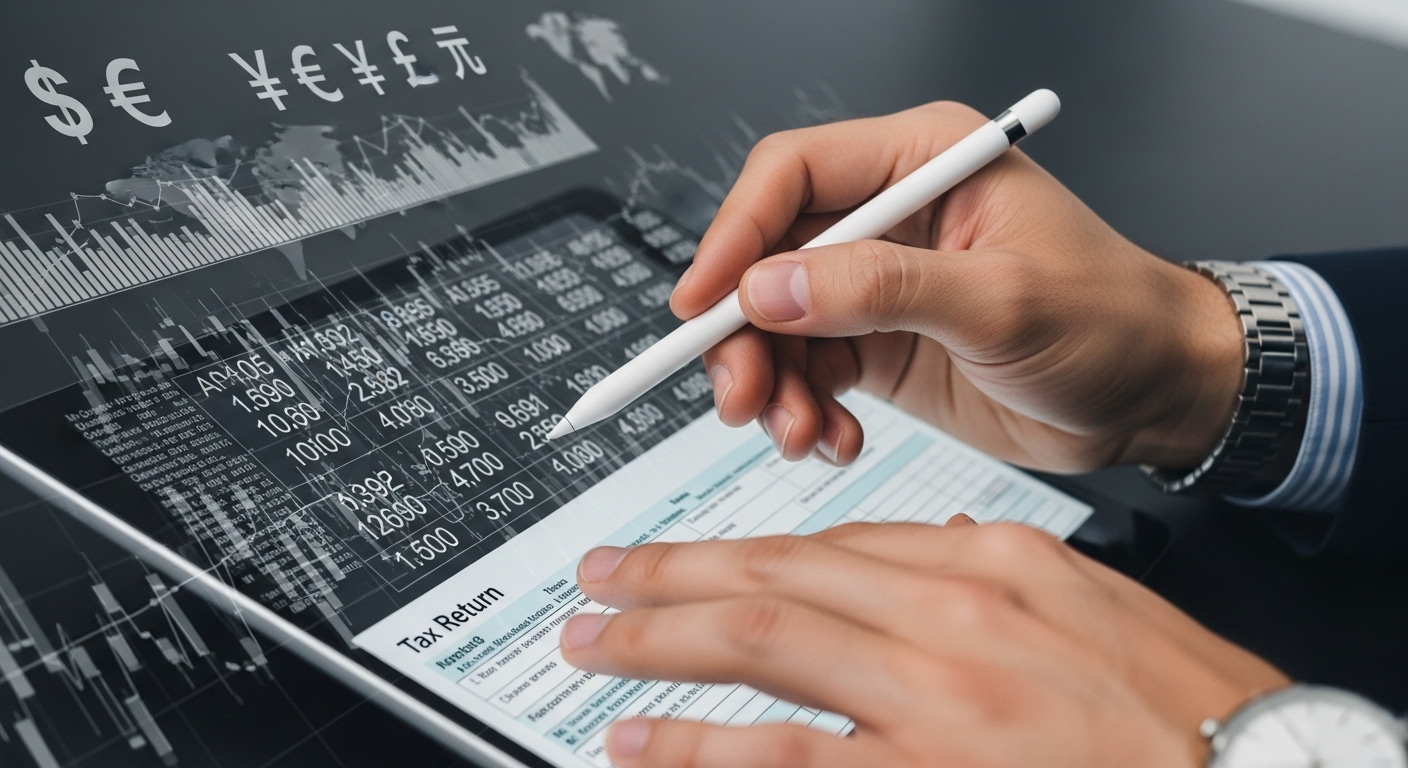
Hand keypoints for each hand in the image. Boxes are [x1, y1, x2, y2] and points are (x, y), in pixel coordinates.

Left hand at [560, 519, 1289, 767]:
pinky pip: (783, 757)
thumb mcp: (1089, 605)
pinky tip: (640, 740)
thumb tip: (920, 547)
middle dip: (670, 574)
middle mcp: (955, 616)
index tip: (683, 554)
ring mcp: (938, 702)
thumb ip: (993, 572)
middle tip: (598, 578)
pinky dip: (697, 745)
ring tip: (591, 645)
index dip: (740, 545)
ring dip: (658, 643)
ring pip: (762, 647)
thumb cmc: (1183, 708)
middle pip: (777, 576)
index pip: (835, 539)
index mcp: (995, 560)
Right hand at [671, 101, 1243, 471]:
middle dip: (742, 331)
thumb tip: (768, 287)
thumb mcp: (1001, 301)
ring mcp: (879, 284)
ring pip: (776, 324)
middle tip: (740, 394)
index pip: (792, 174)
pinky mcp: (879, 342)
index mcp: (925, 161)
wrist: (1156, 398)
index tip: (702, 302)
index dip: (734, 235)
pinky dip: (804, 413)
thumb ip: (880, 289)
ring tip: (799, 432)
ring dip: (771, 384)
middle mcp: (891, 216)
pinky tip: (834, 440)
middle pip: (766, 257)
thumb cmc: (1113, 321)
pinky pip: (807, 372)